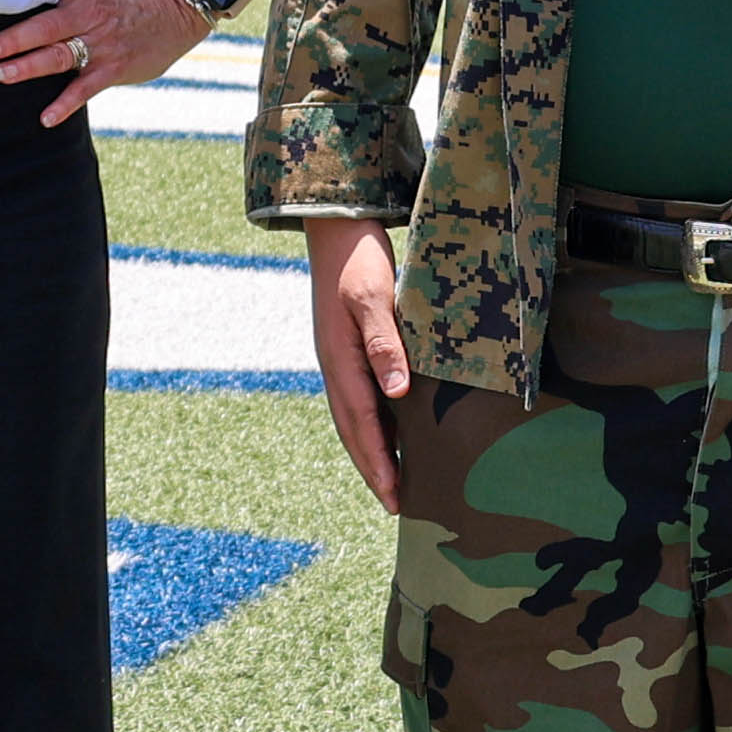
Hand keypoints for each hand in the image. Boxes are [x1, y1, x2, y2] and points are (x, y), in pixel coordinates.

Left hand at [0, 0, 206, 128]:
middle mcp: (90, 15)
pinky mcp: (112, 68)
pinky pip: (85, 89)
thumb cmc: (126, 0)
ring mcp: (101, 44)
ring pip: (60, 56)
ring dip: (30, 66)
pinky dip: (65, 105)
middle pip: (48, 25)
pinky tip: (46, 118)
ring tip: (3, 74)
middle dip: (15, 38)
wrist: (176, 11)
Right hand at [306, 217, 411, 512]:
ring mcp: (339, 358)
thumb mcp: (374, 298)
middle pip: (353, 430)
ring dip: (373, 450)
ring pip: (355, 417)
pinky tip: (394, 430)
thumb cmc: (359, 261)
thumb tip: (395, 393)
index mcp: (339, 361)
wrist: (337, 227)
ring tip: (394, 479)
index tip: (394, 496)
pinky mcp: (348, 347)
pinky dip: (376, 423)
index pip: (361, 425)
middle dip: (373, 468)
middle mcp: (336, 366)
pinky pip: (362, 397)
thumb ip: (384, 344)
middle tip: (395, 504)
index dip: (378, 463)